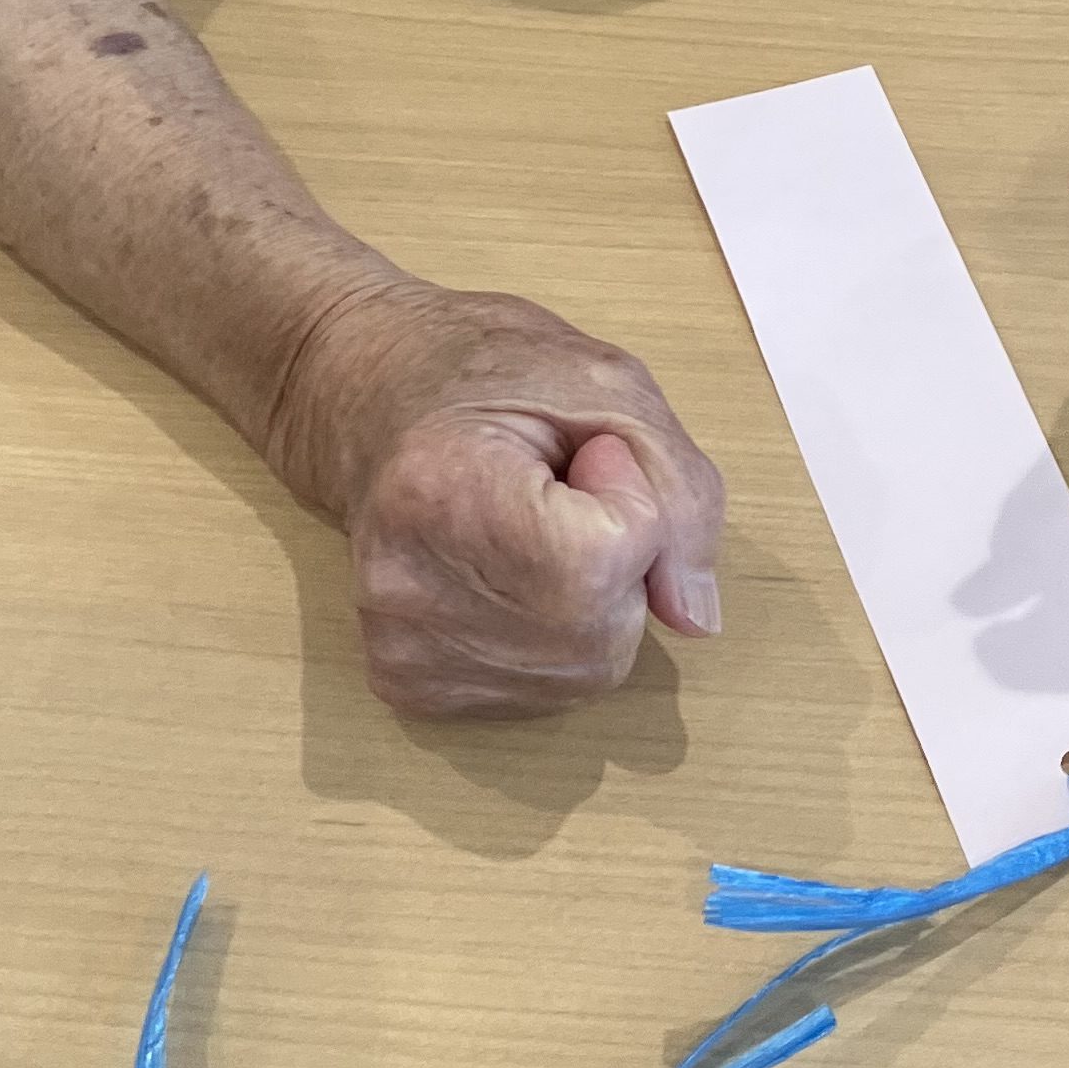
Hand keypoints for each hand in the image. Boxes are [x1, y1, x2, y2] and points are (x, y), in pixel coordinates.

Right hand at [265, 276, 726, 717]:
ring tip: (529, 531)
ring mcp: (400, 649)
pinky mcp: (406, 686)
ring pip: (584, 671)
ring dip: (593, 604)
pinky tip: (507, 576)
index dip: (630, 498)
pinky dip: (556, 638)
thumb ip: (678, 493)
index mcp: (441, 490)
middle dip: (619, 562)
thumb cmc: (492, 375)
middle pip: (602, 630)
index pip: (609, 553)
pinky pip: (546, 692)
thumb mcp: (612, 386)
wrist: (374, 398)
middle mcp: (404, 588)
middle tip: (557, 494)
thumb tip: (694, 619)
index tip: (582, 454)